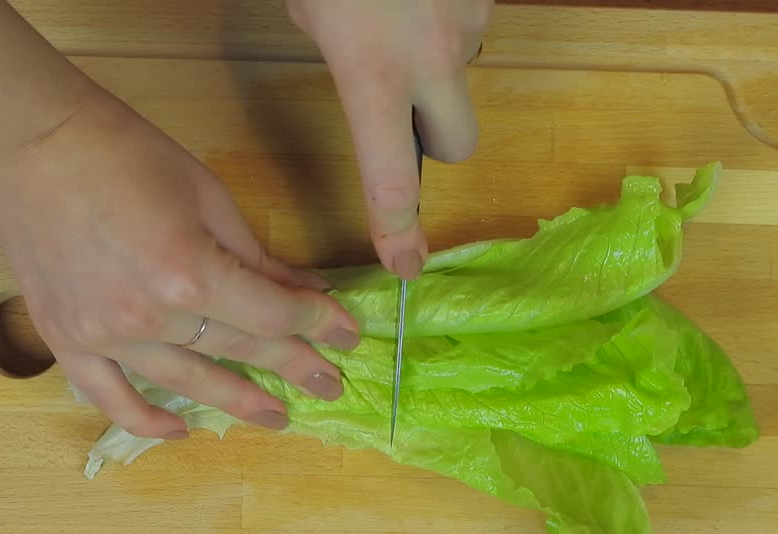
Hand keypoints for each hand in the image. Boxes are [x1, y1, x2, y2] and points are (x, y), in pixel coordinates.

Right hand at [0, 88, 360, 438]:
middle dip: (293, 366)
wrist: (30, 142)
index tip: (347, 335)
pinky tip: (181, 431)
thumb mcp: (207, 194)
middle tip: (328, 385)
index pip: (272, 315)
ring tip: (276, 417)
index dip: (317, 325)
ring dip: (237, 402)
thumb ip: (256, 256)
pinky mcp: (67, 341)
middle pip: (239, 350)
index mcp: (191, 273)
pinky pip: (110, 398)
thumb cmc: (124, 152)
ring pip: (186, 381)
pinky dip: (146, 421)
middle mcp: (150, 318)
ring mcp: (104, 337)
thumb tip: (304, 292)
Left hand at [288, 0, 491, 278]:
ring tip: (401, 17)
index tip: (404, 264)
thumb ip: (334, 52)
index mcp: (373, 74)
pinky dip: (445, 20)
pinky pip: (468, 29)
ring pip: (462, 81)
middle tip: (402, 106)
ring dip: (436, 69)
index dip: (398, 231)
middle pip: (458, 147)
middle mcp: (433, 62)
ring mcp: (469, 27)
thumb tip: (351, 64)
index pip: (392, 182)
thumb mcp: (309, 7)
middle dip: (435, 140)